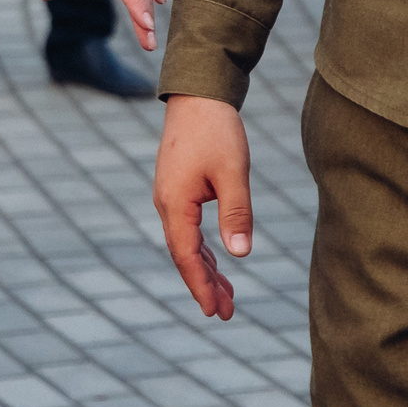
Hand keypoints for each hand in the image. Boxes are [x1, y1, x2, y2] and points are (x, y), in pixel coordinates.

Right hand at [153, 95, 250, 318]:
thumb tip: (240, 254)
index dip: (200, 286)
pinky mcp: (178, 188)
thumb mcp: (233, 173)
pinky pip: (188, 228)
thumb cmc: (216, 130)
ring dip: (207, 269)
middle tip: (227, 312)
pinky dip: (204, 249)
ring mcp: (171, 196)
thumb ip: (235, 214)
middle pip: (185, 255)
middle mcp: (167, 203)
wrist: (198, 94)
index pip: (186, 256)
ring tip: (228, 296)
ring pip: (187, 243)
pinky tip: (219, 262)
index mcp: (175, 203)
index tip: (215, 312)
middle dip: (205, 285)